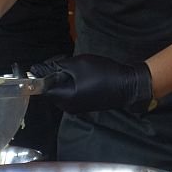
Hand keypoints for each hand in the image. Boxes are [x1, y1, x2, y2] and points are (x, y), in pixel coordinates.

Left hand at [30, 54, 153, 113]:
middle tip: (69, 63)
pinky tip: (85, 76)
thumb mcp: (79, 63)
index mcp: (64, 98)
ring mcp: (76, 108)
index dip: (45, 73)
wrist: (127, 84)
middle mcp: (67, 107)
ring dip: (66, 79)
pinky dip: (73, 84)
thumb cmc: (103, 73)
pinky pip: (71, 94)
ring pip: (62, 91)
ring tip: (80, 69)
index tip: (52, 63)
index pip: (43, 87)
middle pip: (52, 89)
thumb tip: (43, 69)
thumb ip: (58, 65)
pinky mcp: (83, 105)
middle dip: (56, 75)